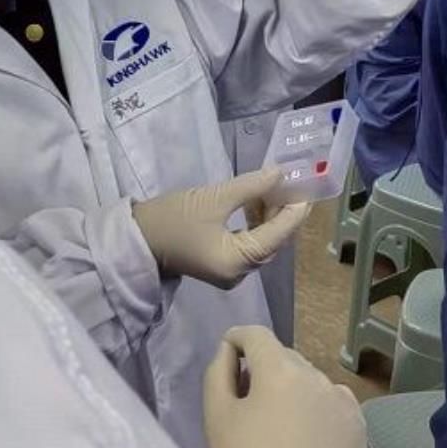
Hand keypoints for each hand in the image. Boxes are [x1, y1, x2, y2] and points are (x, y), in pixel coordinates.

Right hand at [131, 168, 308, 289]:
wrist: (138, 238)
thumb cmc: (173, 219)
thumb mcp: (214, 198)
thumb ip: (250, 187)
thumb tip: (280, 173)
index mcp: (238, 262)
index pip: (277, 235)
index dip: (295, 212)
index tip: (308, 189)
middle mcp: (239, 273)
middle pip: (272, 242)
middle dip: (286, 214)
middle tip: (296, 185)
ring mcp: (231, 271)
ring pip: (262, 243)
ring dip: (271, 218)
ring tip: (278, 188)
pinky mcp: (222, 263)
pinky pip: (249, 244)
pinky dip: (256, 225)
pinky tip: (258, 203)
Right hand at [204, 326, 365, 447]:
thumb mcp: (216, 417)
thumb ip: (218, 371)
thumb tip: (230, 350)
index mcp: (278, 368)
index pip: (256, 334)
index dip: (238, 339)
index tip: (230, 356)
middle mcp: (315, 375)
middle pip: (283, 356)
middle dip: (266, 369)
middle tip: (251, 402)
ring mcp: (342, 400)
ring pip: (310, 380)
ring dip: (294, 389)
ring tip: (282, 425)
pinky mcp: (358, 427)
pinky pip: (333, 402)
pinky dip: (319, 409)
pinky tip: (309, 437)